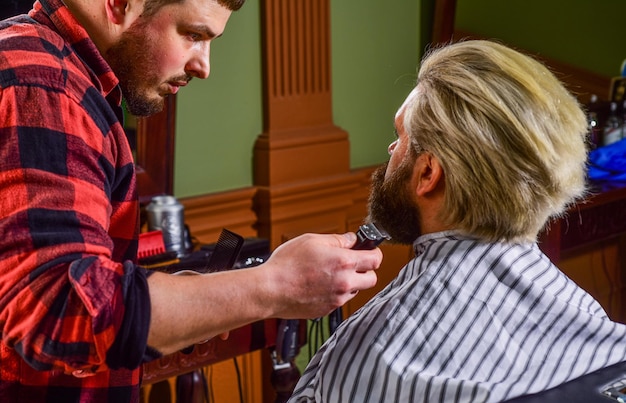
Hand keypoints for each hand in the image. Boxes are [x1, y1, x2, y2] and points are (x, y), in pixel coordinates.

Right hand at [260, 232, 381, 318]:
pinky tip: (319, 284)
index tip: (368, 250)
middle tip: (352, 263)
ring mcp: (337, 298)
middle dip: (365, 270)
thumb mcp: (312, 240)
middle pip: (372, 279)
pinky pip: (340, 299)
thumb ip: (337, 240)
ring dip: (350, 282)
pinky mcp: (327, 309)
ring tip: (329, 273)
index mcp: (344, 262)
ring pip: (356, 290)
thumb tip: (351, 239)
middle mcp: (345, 283)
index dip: (374, 252)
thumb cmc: (287, 264)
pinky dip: (335, 292)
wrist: (270, 290)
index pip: (376, 259)